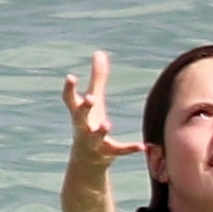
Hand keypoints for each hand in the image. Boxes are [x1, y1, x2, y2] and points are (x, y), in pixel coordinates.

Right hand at [61, 52, 143, 167]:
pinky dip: (129, 148)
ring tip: (106, 124)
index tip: (70, 77)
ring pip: (95, 136)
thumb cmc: (89, 121)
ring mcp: (93, 141)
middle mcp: (83, 126)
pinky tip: (142, 146)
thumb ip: (97, 77)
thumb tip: (99, 52)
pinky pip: (119, 150)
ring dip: (100, 130)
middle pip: (80, 117)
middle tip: (91, 98)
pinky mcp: (107, 153)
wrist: (86, 159)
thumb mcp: (94, 99)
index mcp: (78, 113)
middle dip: (84, 108)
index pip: (70, 100)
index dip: (69, 89)